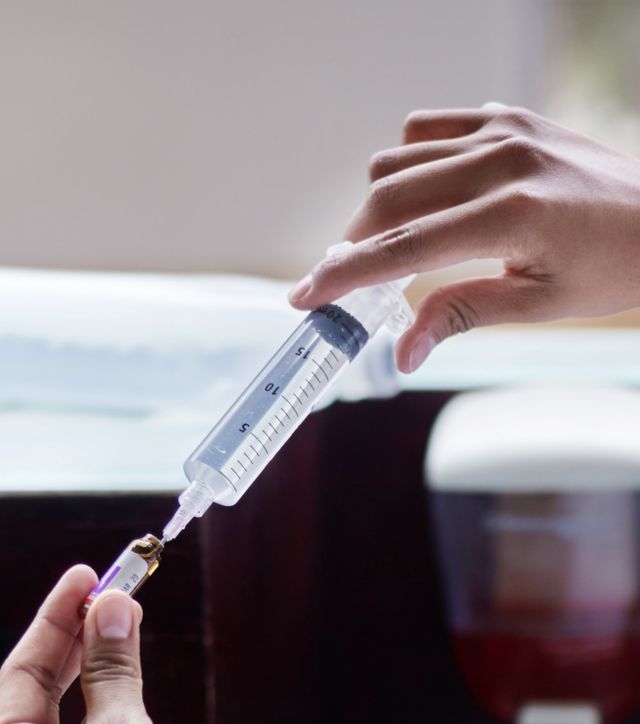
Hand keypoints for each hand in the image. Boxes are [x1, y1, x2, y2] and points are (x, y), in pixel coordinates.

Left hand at [0, 567, 261, 723]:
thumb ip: (112, 665)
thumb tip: (111, 606)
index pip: (19, 672)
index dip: (56, 617)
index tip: (85, 576)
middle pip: (35, 688)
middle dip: (73, 636)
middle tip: (106, 589)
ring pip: (59, 707)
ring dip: (91, 663)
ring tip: (119, 616)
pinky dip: (102, 696)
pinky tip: (123, 668)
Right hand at [288, 104, 639, 371]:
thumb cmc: (613, 267)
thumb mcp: (540, 305)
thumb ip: (462, 315)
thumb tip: (403, 352)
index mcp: (513, 216)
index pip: (404, 247)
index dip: (345, 276)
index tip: (304, 295)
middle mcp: (502, 162)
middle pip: (387, 197)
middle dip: (352, 245)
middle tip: (344, 282)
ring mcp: (503, 131)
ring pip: (398, 160)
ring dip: (376, 207)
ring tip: (385, 246)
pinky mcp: (506, 116)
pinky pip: (427, 129)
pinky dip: (408, 164)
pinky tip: (421, 198)